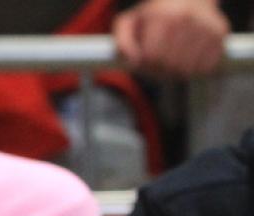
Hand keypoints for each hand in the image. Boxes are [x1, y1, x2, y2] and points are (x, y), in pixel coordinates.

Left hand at [113, 0, 229, 76]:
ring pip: (188, 69)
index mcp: (163, 16)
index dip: (145, 65)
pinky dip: (195, 69)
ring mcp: (206, 25)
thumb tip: (132, 61)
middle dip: (159, 70)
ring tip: (171, 60)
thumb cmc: (154, 15)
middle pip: (170, 64)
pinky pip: (206, 66)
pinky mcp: (220, 33)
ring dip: (177, 72)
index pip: (152, 56)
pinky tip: (187, 58)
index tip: (143, 61)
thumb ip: (122, 41)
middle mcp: (187, 19)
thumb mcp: (130, 22)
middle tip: (157, 64)